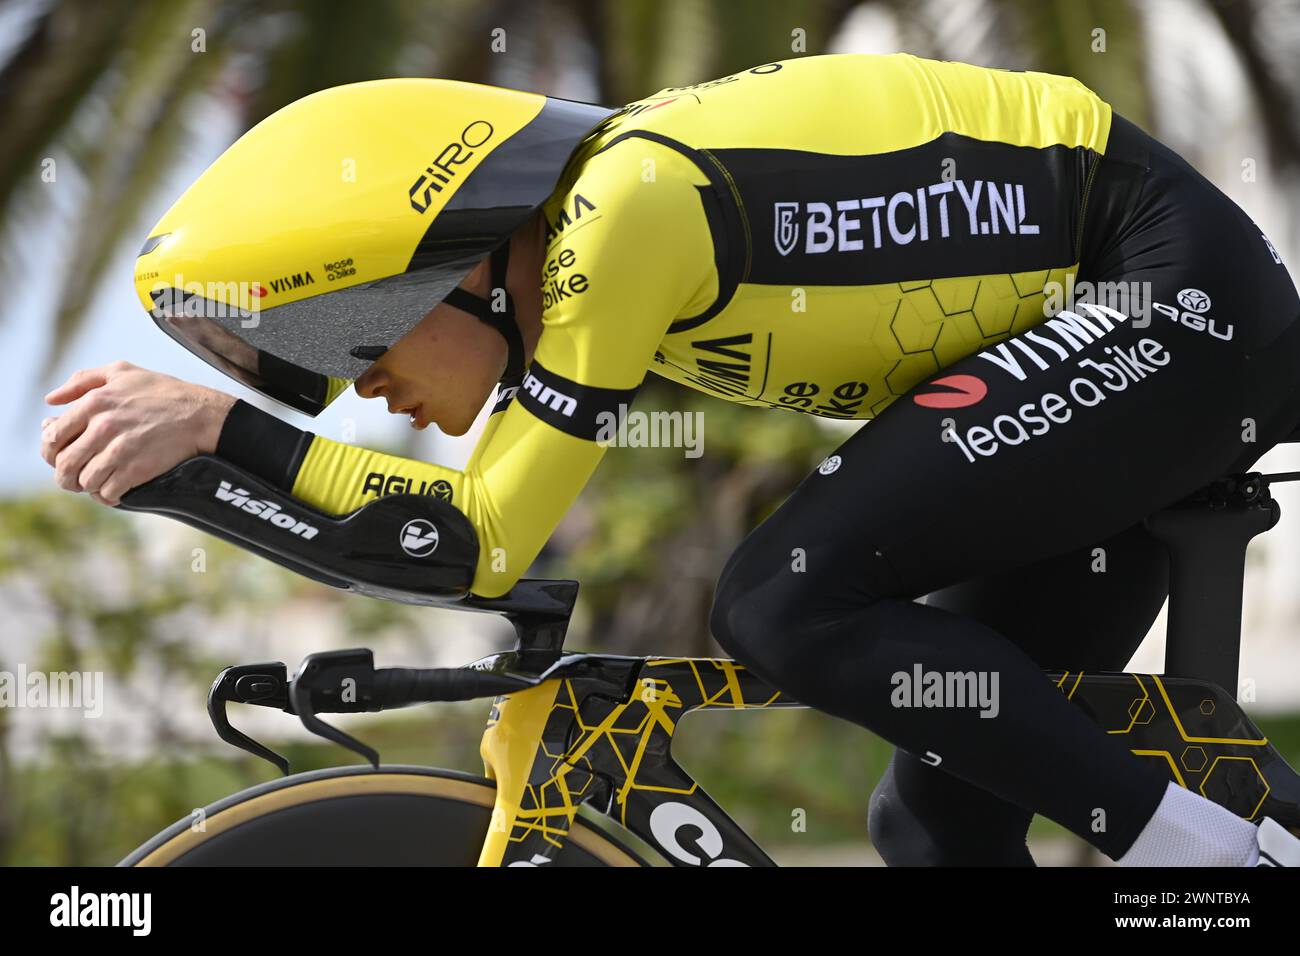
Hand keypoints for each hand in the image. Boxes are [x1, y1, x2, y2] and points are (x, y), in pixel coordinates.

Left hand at [41, 361, 236, 505]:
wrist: (201, 415)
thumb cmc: (163, 392)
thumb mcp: (122, 372)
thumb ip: (82, 380)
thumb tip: (50, 400)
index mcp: (93, 402)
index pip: (52, 437)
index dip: (52, 450)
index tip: (63, 454)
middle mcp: (102, 427)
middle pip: (64, 464)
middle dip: (66, 475)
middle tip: (75, 476)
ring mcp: (118, 451)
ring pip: (83, 481)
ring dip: (88, 486)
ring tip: (98, 481)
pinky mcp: (135, 470)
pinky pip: (107, 493)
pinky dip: (108, 495)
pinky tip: (116, 488)